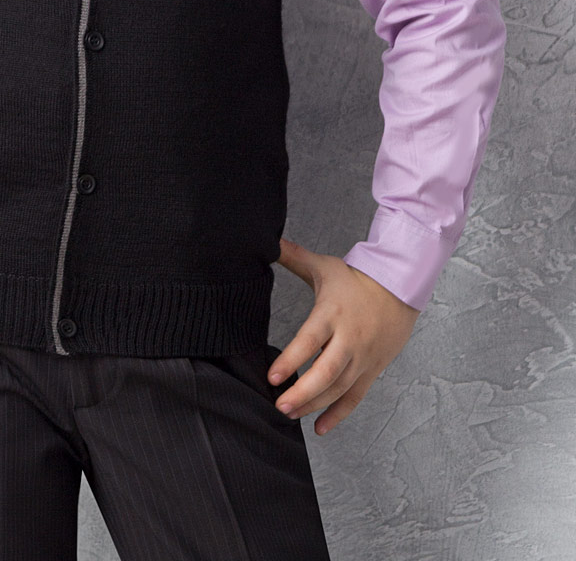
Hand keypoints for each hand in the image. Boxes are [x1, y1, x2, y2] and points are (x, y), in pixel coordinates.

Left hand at [268, 237, 420, 435]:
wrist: (400, 286)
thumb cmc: (356, 277)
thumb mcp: (324, 265)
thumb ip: (293, 257)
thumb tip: (268, 241)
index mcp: (333, 313)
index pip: (309, 340)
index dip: (291, 360)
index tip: (272, 376)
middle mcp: (349, 339)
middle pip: (327, 372)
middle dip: (302, 392)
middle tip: (279, 405)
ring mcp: (363, 357)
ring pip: (340, 388)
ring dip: (315, 405)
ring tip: (290, 414)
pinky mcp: (373, 369)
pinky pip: (355, 397)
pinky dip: (339, 414)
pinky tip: (320, 427)